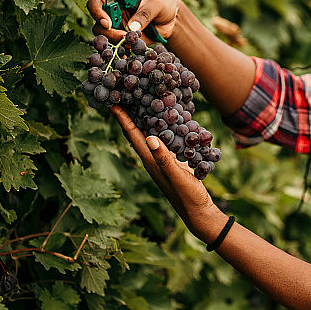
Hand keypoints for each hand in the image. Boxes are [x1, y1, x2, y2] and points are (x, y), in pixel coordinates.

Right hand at [87, 0, 182, 43]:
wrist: (172, 18)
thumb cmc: (162, 3)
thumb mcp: (156, 4)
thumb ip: (144, 13)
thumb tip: (132, 28)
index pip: (97, 3)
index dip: (97, 12)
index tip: (107, 23)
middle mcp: (114, 13)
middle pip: (98, 25)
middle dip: (108, 33)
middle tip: (123, 36)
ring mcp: (118, 28)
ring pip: (105, 38)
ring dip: (115, 43)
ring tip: (131, 43)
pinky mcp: (125, 39)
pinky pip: (117, 48)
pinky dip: (121, 52)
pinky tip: (128, 53)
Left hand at [109, 105, 225, 242]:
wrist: (199, 213)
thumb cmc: (188, 197)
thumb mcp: (178, 177)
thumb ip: (165, 159)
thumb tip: (149, 137)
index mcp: (150, 161)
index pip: (132, 136)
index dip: (122, 119)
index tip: (112, 103)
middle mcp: (153, 159)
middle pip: (136, 134)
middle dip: (128, 116)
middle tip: (123, 96)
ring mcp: (162, 160)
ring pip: (148, 135)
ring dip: (142, 120)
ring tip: (140, 102)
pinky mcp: (172, 161)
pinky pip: (162, 140)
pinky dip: (160, 127)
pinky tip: (166, 119)